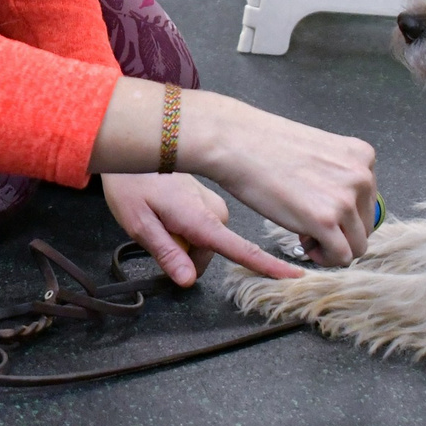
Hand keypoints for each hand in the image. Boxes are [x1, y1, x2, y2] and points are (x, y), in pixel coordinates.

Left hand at [101, 171, 299, 285]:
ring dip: (183, 240)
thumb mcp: (139, 223)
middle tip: (155, 231)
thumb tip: (188, 280)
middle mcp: (215, 212)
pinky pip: (204, 228)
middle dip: (183, 253)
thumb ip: (167, 253)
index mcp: (201, 218)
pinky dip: (185, 228)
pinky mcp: (211, 201)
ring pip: (205, 243)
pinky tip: (167, 210)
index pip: (241, 250)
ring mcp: (215, 205)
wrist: (138, 144)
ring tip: (158, 216)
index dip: (268, 267)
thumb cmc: (131, 182)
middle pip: (209, 255)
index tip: (294, 277)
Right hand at [177, 92, 377, 266]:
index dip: (343, 213)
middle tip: (307, 224)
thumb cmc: (267, 146)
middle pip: (365, 226)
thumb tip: (347, 210)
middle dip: (339, 232)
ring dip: (332, 247)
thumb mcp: (320, 153)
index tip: (318, 209)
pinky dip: (325, 259)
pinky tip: (304, 243)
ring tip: (304, 234)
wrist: (237, 143)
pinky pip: (342, 257)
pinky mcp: (326, 220)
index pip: (367, 202)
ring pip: (357, 246)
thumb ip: (340, 176)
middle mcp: (362, 176)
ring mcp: (345, 199)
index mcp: (363, 156)